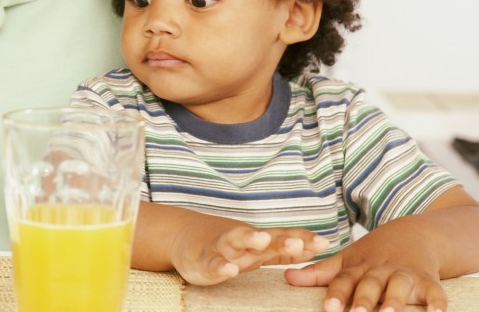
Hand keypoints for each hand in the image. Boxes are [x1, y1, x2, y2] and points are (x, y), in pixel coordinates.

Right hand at [172, 225, 329, 285]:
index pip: (282, 237)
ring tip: (262, 240)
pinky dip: (220, 266)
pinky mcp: (202, 262)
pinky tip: (229, 269)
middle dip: (281, 240)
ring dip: (249, 239)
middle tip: (296, 244)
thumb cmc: (226, 246)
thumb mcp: (256, 249)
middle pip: (263, 238)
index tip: (324, 243)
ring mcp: (221, 249)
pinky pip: (212, 264)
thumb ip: (283, 250)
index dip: (301, 240)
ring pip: (235, 242)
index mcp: (256, 241)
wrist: (182, 237)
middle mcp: (241, 241)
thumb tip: (317, 247)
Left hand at [284, 226, 443, 311]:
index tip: (330, 307)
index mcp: (358, 267)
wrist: (414, 233)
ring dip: (394, 301)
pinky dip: (436, 303)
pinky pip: (434, 293)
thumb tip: (286, 277)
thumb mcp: (346, 260)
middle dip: (363, 300)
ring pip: (398, 287)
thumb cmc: (373, 254)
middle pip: (370, 285)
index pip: (344, 280)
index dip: (337, 294)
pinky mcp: (428, 280)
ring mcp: (404, 274)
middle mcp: (380, 270)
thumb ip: (318, 272)